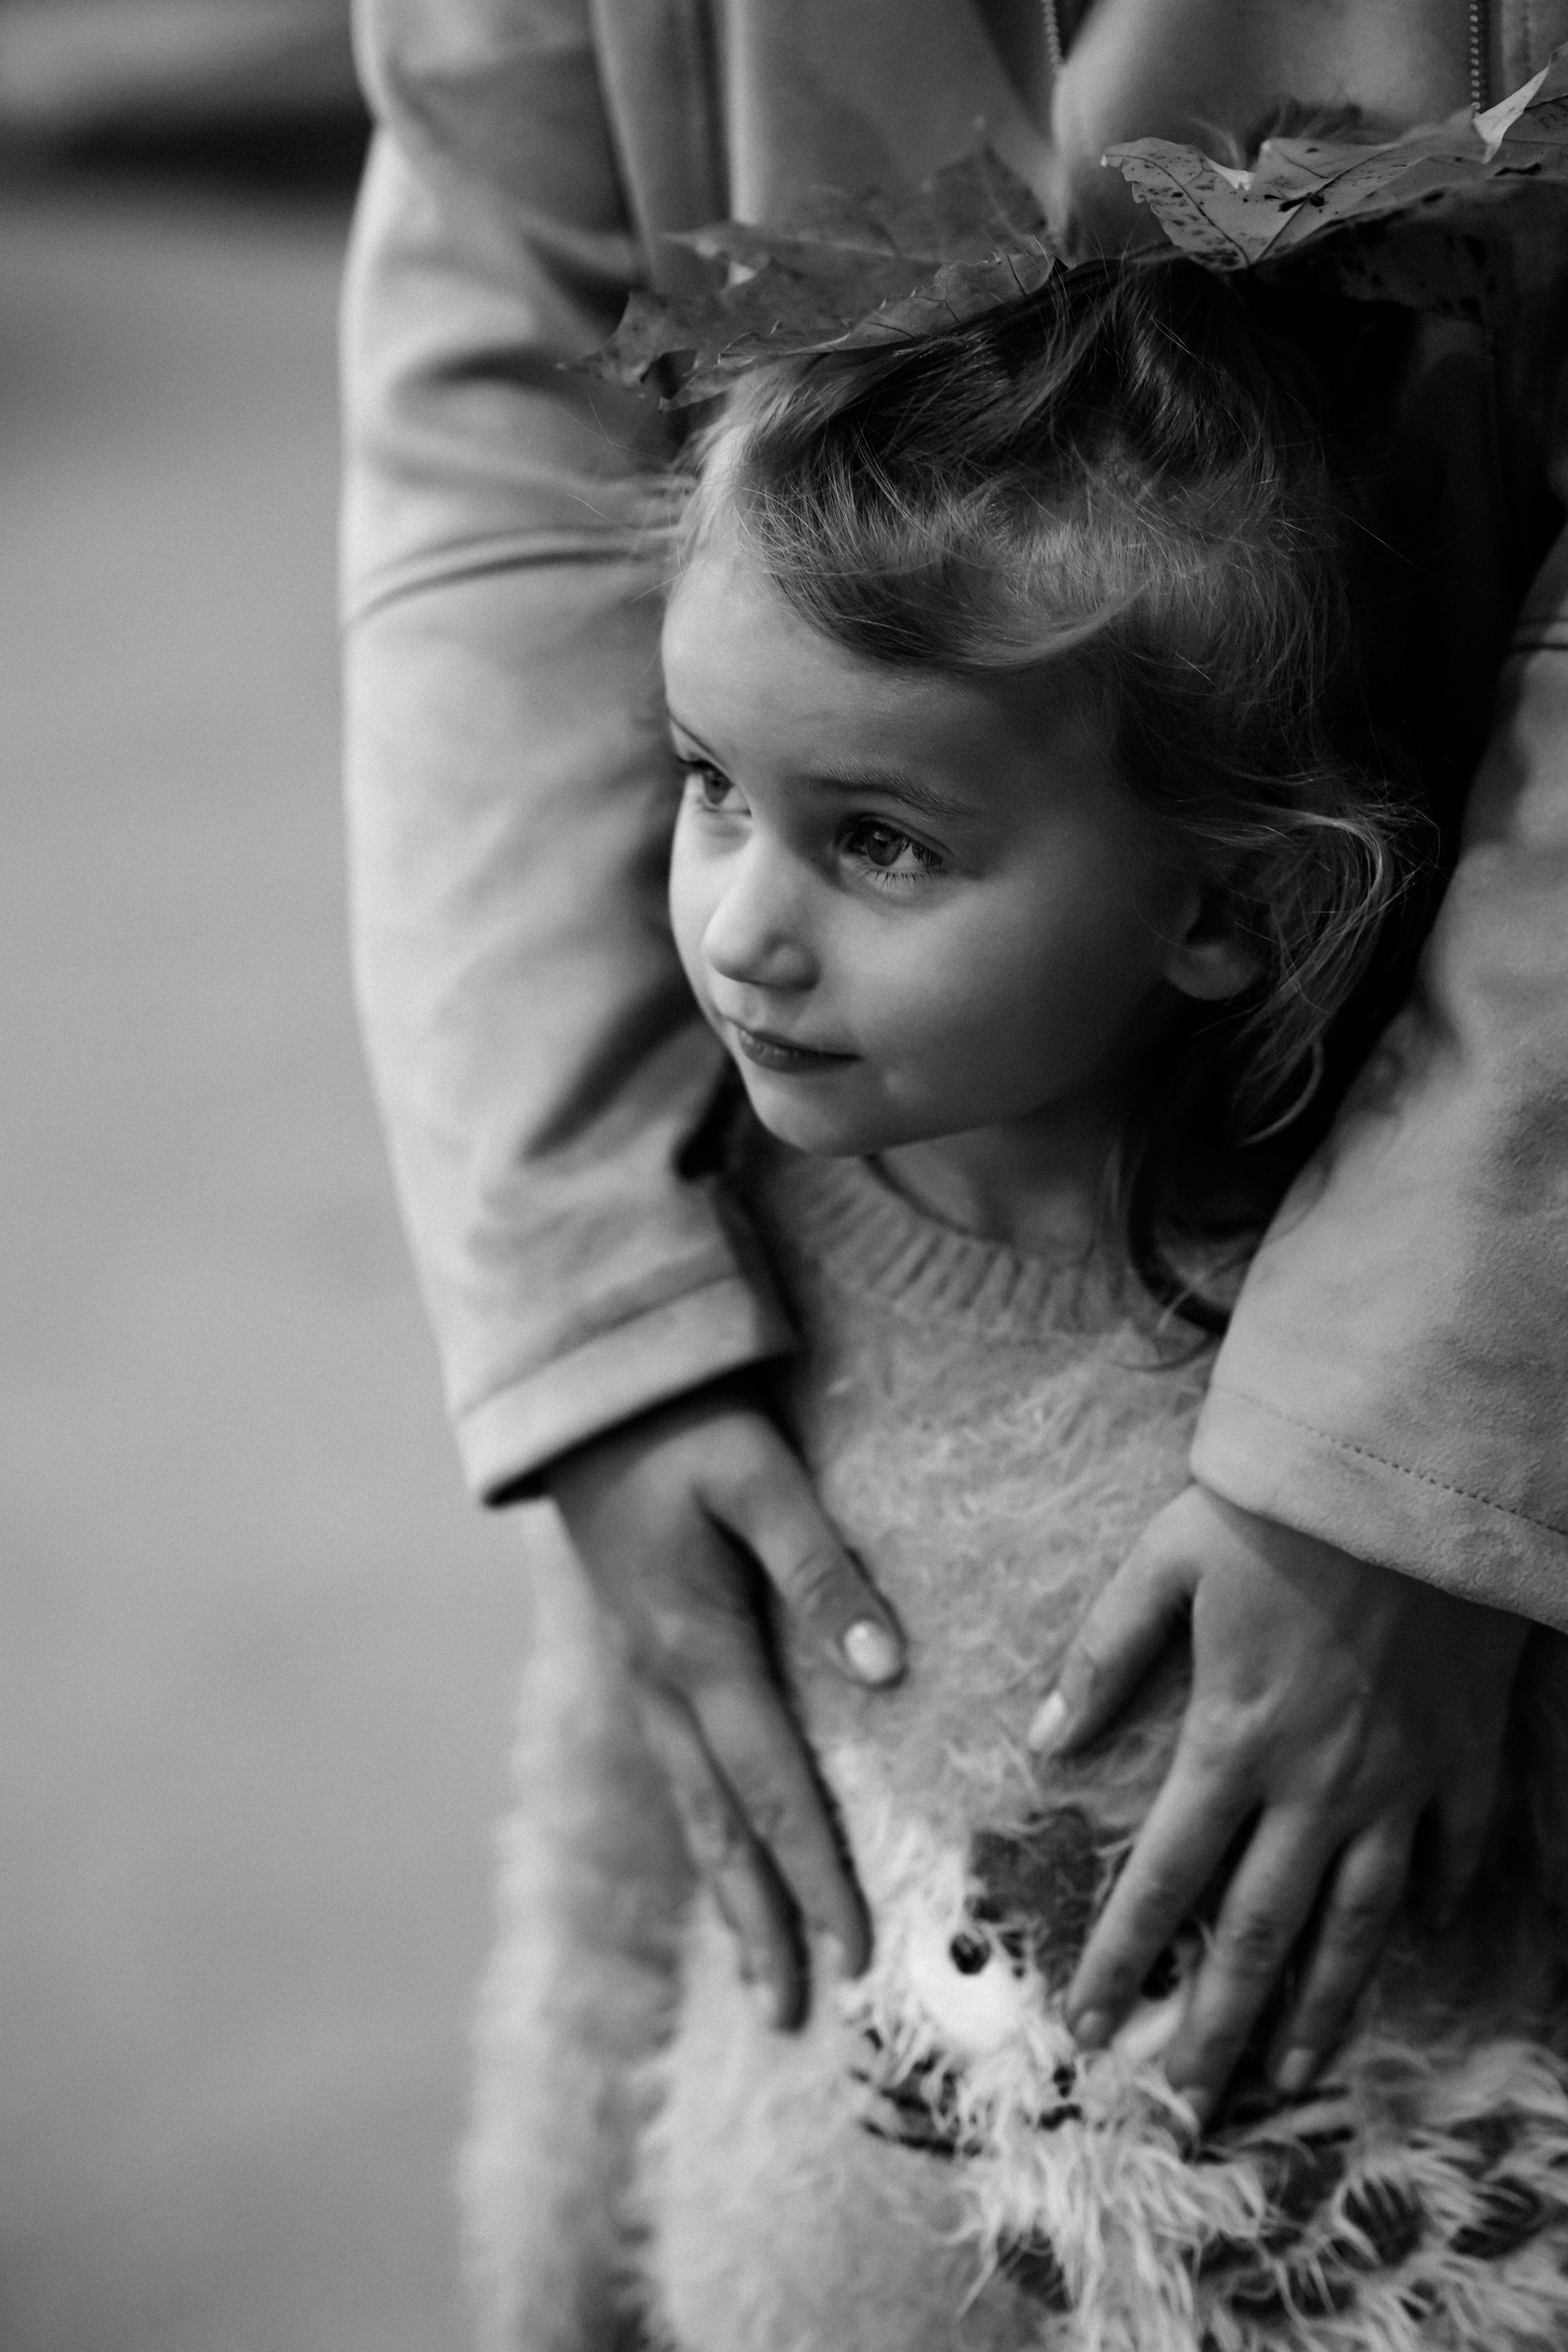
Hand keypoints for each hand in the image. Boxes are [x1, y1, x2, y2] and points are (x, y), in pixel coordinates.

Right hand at [545, 1377, 903, 2028]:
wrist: (588, 1395)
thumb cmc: (684, 1425)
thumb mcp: (758, 1475)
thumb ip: (821, 1569)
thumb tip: (888, 1670)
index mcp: (698, 1648)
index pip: (771, 1787)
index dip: (814, 1874)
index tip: (855, 1956)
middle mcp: (666, 1682)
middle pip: (722, 1828)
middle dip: (763, 1924)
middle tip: (797, 2014)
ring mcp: (647, 1676)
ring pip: (696, 1809)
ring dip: (733, 1894)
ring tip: (766, 1974)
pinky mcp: (646, 1659)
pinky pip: (685, 1772)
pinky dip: (713, 1835)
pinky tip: (731, 1861)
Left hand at [1029, 1485, 1527, 2126]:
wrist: (1414, 1472)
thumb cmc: (1280, 1506)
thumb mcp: (1165, 1559)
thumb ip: (1103, 1655)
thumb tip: (1043, 1742)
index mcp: (1233, 1739)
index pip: (1164, 1878)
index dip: (1122, 1960)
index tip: (1088, 2030)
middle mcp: (1317, 1784)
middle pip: (1260, 1934)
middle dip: (1214, 2029)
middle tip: (1186, 2108)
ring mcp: (1401, 1780)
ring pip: (1360, 1923)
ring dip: (1323, 2008)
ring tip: (1291, 2076)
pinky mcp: (1464, 1756)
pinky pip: (1453, 1854)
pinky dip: (1437, 1905)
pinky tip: (1421, 1940)